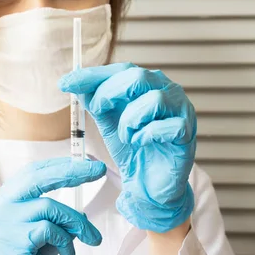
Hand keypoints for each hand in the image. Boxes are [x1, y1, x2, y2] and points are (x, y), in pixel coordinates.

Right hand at [0, 157, 105, 254]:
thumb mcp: (28, 247)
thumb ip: (49, 230)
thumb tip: (79, 218)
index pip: (29, 174)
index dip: (57, 166)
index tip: (82, 165)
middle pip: (37, 175)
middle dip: (71, 169)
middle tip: (99, 169)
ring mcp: (3, 221)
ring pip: (50, 206)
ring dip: (78, 222)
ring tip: (92, 238)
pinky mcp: (14, 240)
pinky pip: (51, 231)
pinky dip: (67, 242)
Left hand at [59, 63, 195, 232]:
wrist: (148, 185)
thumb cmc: (133, 148)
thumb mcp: (107, 121)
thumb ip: (94, 100)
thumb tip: (72, 81)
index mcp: (148, 84)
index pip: (121, 69)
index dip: (93, 75)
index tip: (66, 83)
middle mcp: (167, 90)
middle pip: (138, 76)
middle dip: (110, 93)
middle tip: (97, 110)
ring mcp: (181, 110)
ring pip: (154, 99)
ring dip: (130, 119)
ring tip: (126, 135)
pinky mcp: (187, 133)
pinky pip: (168, 126)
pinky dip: (147, 135)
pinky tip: (141, 143)